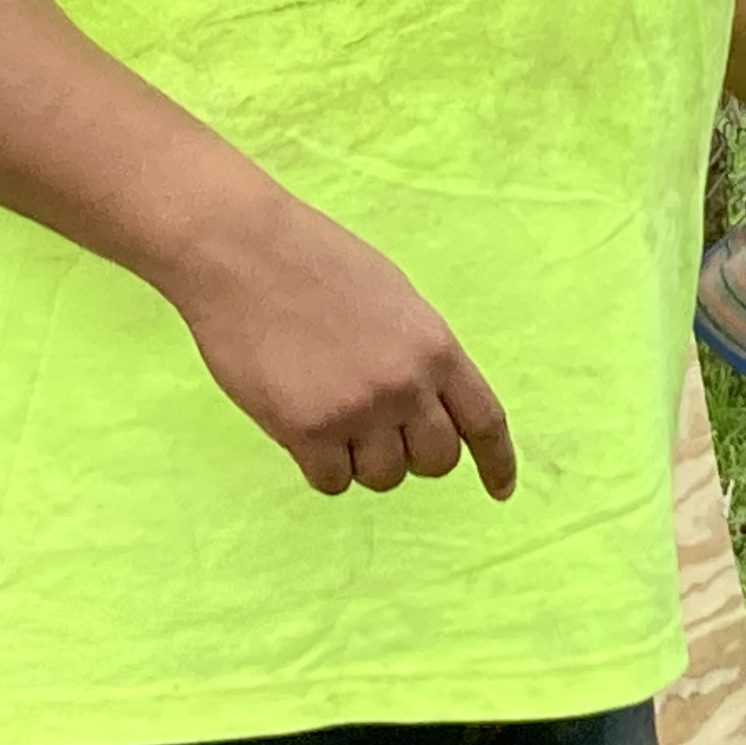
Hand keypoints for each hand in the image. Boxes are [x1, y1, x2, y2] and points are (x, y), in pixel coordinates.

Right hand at [153, 188, 518, 500]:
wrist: (244, 252)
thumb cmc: (316, 263)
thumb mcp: (394, 299)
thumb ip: (418, 354)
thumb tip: (428, 408)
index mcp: (435, 346)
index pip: (485, 421)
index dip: (497, 462)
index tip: (502, 492)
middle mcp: (406, 384)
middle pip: (436, 462)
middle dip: (412, 453)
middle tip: (378, 427)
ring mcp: (358, 410)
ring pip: (383, 478)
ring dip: (362, 459)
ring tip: (331, 410)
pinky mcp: (307, 431)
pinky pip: (332, 482)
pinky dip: (320, 465)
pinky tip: (302, 424)